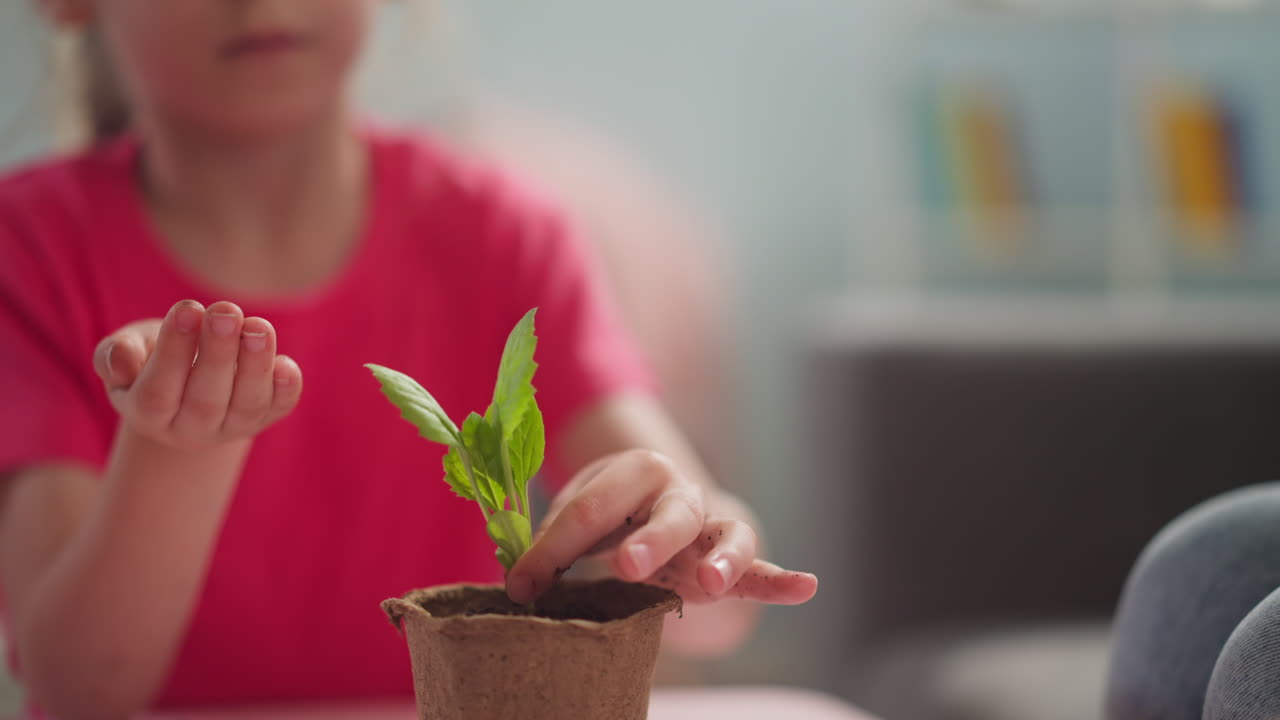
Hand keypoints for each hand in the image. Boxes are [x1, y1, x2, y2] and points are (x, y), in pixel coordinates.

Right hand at [92, 299, 302, 450]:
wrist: (188, 381)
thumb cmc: (151, 356)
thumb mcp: (126, 350)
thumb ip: (115, 355)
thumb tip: (124, 359)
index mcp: (147, 413)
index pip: (157, 391)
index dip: (173, 351)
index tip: (187, 308)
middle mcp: (189, 429)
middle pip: (205, 400)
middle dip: (218, 353)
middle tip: (226, 311)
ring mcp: (231, 426)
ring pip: (246, 405)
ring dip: (255, 366)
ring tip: (258, 327)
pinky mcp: (265, 417)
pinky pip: (278, 409)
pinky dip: (286, 389)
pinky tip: (286, 363)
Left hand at [506, 449, 817, 605]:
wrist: (654, 505)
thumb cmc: (608, 517)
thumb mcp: (576, 522)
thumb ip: (550, 548)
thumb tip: (517, 587)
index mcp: (631, 472)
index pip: (591, 510)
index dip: (552, 550)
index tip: (522, 586)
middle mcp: (677, 491)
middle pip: (668, 514)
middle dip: (648, 541)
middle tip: (625, 566)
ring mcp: (710, 523)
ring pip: (723, 535)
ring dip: (718, 559)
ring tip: (710, 582)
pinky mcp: (733, 557)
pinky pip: (760, 568)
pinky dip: (781, 580)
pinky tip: (805, 587)